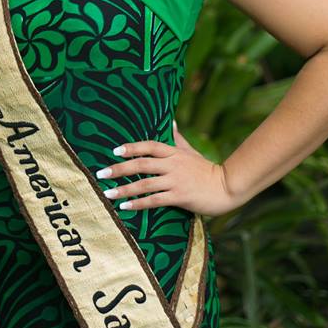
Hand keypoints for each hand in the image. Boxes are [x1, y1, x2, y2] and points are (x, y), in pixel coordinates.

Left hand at [95, 120, 235, 217]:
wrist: (226, 187)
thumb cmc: (207, 170)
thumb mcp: (191, 151)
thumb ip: (178, 138)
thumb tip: (171, 121)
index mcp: (174, 153)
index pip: (149, 146)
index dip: (131, 147)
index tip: (114, 151)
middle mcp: (173, 164)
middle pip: (141, 164)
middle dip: (119, 168)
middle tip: (101, 173)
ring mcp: (176, 181)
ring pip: (145, 184)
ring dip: (124, 189)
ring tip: (107, 193)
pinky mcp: (180, 197)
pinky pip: (155, 200)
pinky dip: (139, 203)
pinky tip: (125, 207)